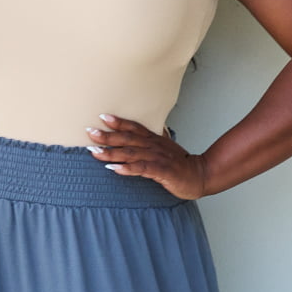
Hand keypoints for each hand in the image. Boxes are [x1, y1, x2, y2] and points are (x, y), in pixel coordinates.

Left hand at [84, 114, 207, 199]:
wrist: (200, 175)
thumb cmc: (180, 164)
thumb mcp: (165, 148)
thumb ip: (152, 140)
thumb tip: (140, 132)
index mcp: (154, 140)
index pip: (134, 128)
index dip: (119, 122)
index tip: (102, 117)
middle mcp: (153, 146)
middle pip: (128, 139)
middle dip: (108, 136)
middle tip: (90, 133)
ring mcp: (157, 158)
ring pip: (131, 153)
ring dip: (112, 152)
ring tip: (95, 152)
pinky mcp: (161, 171)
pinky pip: (142, 168)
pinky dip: (127, 168)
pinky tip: (114, 168)